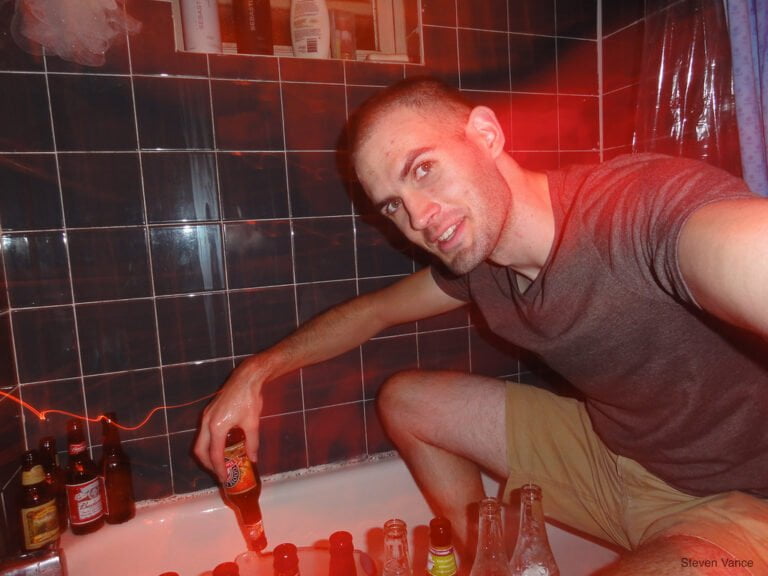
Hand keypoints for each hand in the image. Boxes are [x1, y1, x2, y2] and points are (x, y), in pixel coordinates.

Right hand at [194, 355, 266, 481]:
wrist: (246, 378)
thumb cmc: (250, 399)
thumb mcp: (252, 423)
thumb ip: (252, 443)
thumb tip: (252, 459)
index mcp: (217, 426)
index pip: (215, 454)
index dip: (219, 468)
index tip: (224, 478)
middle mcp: (207, 422)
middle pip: (200, 450)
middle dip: (208, 464)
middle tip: (220, 472)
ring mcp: (206, 416)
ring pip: (200, 442)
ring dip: (208, 454)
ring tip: (221, 462)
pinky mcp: (208, 412)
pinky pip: (204, 433)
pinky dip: (209, 443)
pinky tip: (222, 446)